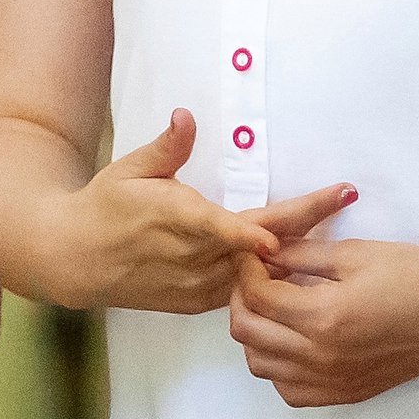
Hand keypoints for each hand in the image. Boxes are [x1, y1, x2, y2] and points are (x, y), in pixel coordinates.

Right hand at [46, 111, 355, 314]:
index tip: (287, 230)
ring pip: (257, 272)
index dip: (262, 232)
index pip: (228, 229)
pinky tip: (297, 256)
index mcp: (179, 221)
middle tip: (344, 195)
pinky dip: (268, 272)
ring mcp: (198, 286)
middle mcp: (195, 258)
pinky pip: (242, 289)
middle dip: (307, 221)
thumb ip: (166, 147)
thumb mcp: (130, 170)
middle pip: (261, 245)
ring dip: (294, 248)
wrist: (74, 260)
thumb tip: (186, 116)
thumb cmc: (103, 207)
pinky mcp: (197, 302)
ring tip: (331, 219)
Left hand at [228, 238, 418, 407]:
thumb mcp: (354, 253)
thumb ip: (300, 254)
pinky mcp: (345, 395)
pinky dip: (280, 367)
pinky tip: (296, 340)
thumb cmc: (416, 274)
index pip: (256, 296)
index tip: (257, 252)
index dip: (248, 268)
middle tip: (261, 275)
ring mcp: (332, 383)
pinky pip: (289, 390)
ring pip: (261, 366)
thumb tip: (262, 251)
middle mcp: (320, 358)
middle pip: (247, 333)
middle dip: (244, 298)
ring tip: (278, 306)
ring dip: (257, 333)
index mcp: (323, 318)